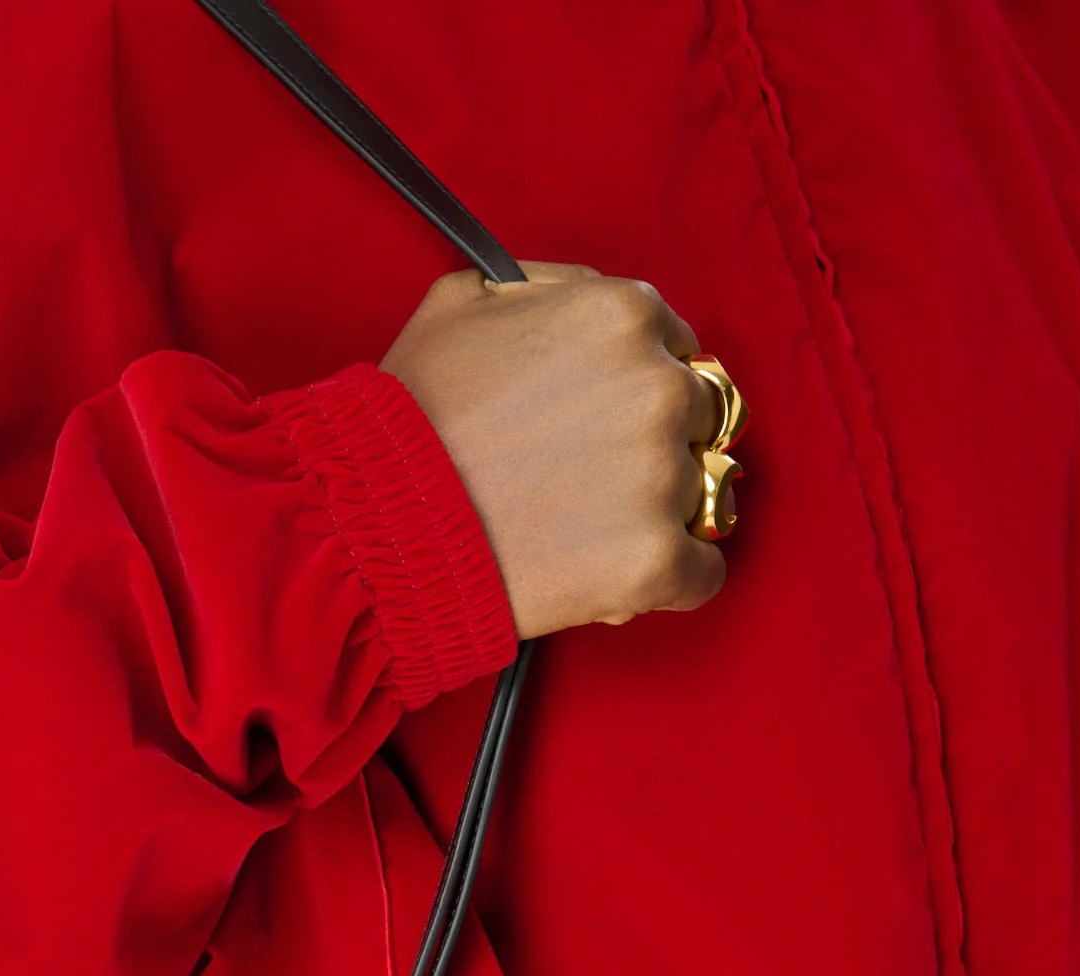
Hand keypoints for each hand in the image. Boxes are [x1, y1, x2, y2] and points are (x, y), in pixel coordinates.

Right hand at [381, 262, 728, 641]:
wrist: (375, 522)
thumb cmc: (409, 418)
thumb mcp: (465, 300)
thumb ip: (550, 290)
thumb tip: (589, 306)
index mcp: (622, 315)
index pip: (677, 347)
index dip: (640, 385)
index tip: (606, 418)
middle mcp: (657, 388)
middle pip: (699, 418)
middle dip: (658, 444)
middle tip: (592, 476)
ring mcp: (661, 479)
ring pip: (700, 495)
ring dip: (656, 513)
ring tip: (584, 530)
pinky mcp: (654, 563)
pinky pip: (703, 574)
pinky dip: (673, 581)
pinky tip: (620, 576)